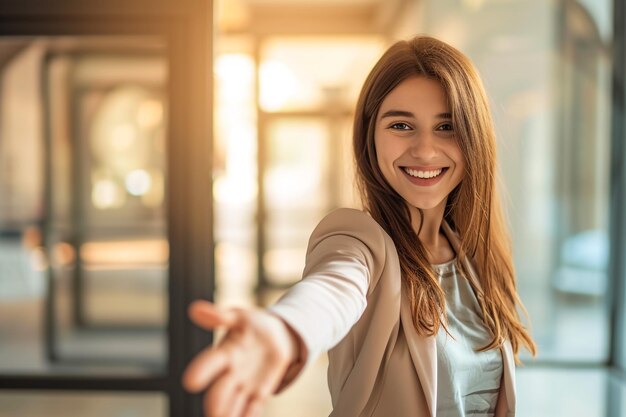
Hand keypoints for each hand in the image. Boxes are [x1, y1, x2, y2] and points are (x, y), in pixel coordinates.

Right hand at [182, 300, 300, 416]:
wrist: (275, 335)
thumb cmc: (252, 325)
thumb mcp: (239, 317)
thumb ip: (219, 316)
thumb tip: (195, 309)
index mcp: (226, 352)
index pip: (212, 362)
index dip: (202, 371)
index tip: (190, 382)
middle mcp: (232, 373)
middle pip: (221, 390)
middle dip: (216, 402)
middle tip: (213, 414)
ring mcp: (246, 385)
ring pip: (235, 404)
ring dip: (229, 414)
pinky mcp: (260, 393)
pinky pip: (254, 409)